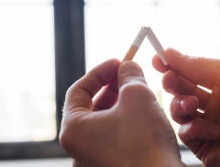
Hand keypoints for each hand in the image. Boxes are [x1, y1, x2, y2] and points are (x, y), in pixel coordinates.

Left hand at [59, 59, 183, 166]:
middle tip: (128, 74)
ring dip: (119, 103)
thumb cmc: (146, 142)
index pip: (78, 90)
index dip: (99, 72)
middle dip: (111, 87)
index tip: (117, 62)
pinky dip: (124, 121)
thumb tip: (128, 66)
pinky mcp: (110, 165)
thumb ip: (129, 75)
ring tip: (138, 92)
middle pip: (90, 106)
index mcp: (74, 129)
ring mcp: (93, 159)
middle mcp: (78, 147)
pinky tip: (142, 114)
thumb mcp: (137, 96)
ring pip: (104, 122)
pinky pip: (113, 136)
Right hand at [153, 48, 219, 166]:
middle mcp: (210, 102)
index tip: (158, 59)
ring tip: (193, 105)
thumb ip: (198, 64)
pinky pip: (185, 132)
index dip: (173, 65)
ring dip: (181, 105)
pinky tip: (213, 130)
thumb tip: (171, 52)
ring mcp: (205, 122)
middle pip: (180, 89)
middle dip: (172, 82)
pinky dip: (195, 128)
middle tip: (169, 79)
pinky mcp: (201, 142)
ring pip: (178, 110)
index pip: (189, 71)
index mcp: (219, 83)